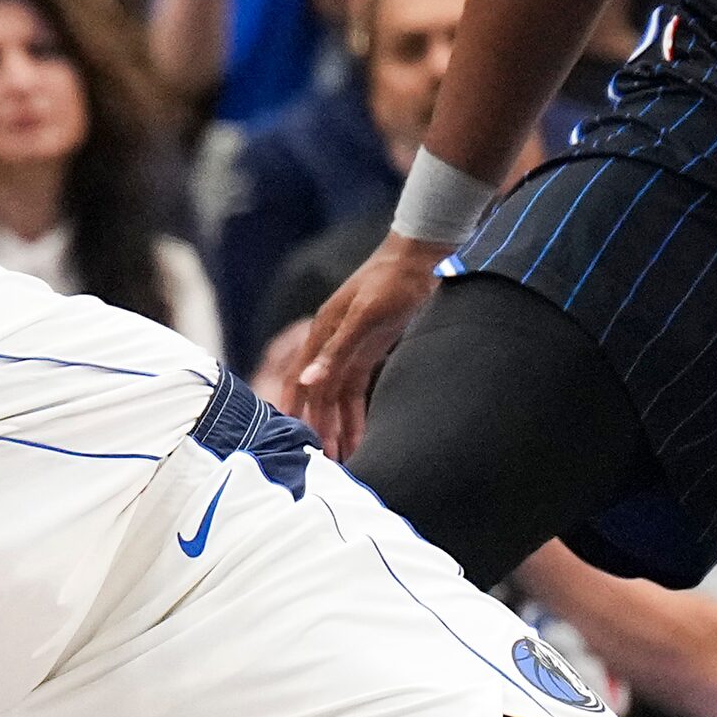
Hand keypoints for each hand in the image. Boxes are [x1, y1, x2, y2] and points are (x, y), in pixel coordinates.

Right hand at [292, 232, 446, 456]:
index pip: (299, 380)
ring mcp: (351, 349)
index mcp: (322, 334)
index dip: (293, 409)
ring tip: (342, 459)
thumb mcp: (365, 316)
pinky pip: (357, 391)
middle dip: (318, 426)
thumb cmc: (392, 280)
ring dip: (337, 426)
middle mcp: (331, 344)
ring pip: (337, 397)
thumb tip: (308, 382)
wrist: (424, 255)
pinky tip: (362, 436)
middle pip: (318, 394)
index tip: (291, 440)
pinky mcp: (370, 351)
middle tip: (324, 462)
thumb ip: (336, 351)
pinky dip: (356, 414)